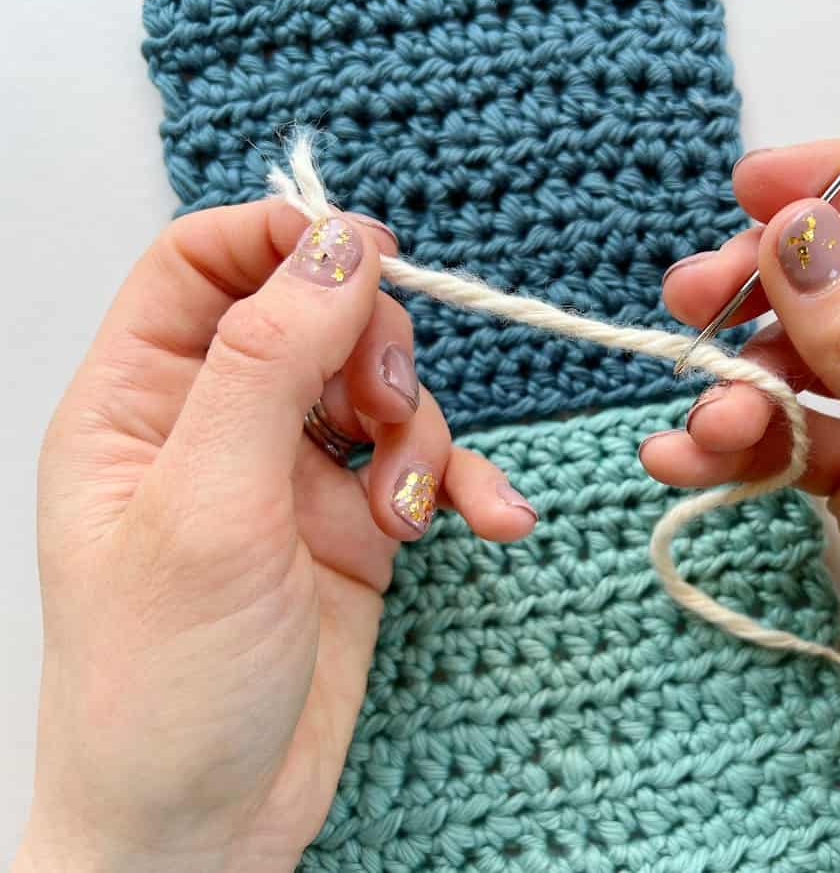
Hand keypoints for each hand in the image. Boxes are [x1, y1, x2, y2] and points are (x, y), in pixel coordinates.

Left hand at [16, 203, 536, 872]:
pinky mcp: (352, 530)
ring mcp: (289, 478)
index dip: (282, 240)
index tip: (363, 257)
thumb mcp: (208, 505)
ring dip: (421, 434)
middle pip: (314, 316)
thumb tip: (334, 246)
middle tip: (385, 409)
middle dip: (373, 349)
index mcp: (139, 402)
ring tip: (405, 510)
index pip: (203, 262)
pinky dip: (460, 485)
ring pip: (380, 391)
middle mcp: (216, 426)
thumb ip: (270, 359)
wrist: (205, 827)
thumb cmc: (159, 683)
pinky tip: (486, 523)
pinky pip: (423, 469)